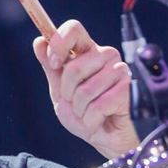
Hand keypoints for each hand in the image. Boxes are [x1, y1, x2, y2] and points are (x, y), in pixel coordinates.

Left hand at [34, 20, 137, 159]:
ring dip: (80, 110)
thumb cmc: (85, 113)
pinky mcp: (128, 89)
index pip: (74, 29)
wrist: (104, 139)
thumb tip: (39, 42)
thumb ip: (51, 67)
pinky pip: (98, 106)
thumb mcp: (61, 91)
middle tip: (75, 103)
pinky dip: (91, 119)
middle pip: (74, 67)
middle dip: (67, 92)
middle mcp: (105, 56)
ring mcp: (119, 70)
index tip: (53, 64)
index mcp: (87, 52)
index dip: (59, 43)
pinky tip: (99, 120)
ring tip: (88, 113)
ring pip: (85, 90)